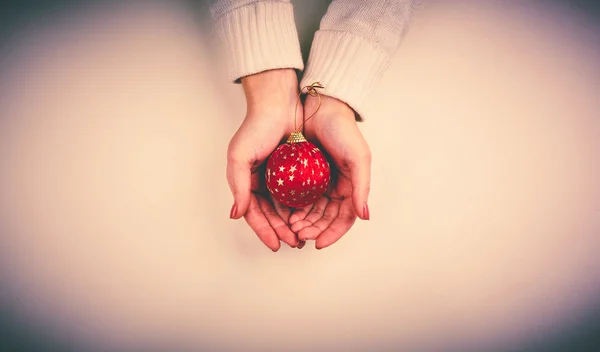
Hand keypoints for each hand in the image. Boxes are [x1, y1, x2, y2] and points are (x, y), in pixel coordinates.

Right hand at [227, 69, 304, 250]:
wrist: (279, 103)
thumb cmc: (256, 127)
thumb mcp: (240, 156)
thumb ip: (239, 187)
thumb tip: (236, 215)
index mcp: (245, 182)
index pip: (253, 214)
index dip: (264, 231)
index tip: (276, 245)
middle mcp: (260, 182)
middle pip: (270, 215)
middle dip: (281, 232)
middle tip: (295, 244)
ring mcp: (278, 178)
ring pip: (285, 208)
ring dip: (292, 223)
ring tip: (304, 236)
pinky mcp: (294, 171)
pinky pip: (297, 194)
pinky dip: (302, 207)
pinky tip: (311, 217)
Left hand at [289, 95, 370, 248]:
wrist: (318, 106)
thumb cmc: (342, 130)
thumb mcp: (358, 157)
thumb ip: (362, 186)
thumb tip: (364, 215)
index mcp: (351, 186)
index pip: (344, 218)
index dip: (333, 233)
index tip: (318, 243)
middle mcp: (336, 187)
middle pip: (326, 218)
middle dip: (314, 230)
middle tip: (299, 235)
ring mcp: (318, 182)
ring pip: (311, 211)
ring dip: (303, 222)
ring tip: (290, 228)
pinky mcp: (302, 175)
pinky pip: (298, 198)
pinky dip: (293, 209)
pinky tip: (285, 214)